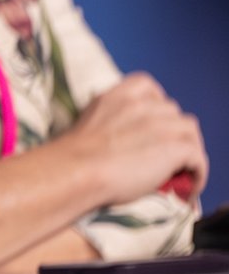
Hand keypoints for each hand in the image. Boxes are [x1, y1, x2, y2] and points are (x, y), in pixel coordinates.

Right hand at [63, 72, 207, 204]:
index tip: (150, 123)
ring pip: (190, 132)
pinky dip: (197, 173)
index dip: (154, 105)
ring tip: (178, 170)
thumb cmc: (73, 156)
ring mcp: (161, 124)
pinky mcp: (175, 147)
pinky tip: (187, 187)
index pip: (148, 86)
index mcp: (116, 95)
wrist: (76, 170)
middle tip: (161, 153)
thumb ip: (109, 119)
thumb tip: (119, 137)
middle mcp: (142, 105)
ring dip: (186, 150)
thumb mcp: (87, 122)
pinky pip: (199, 158)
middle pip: (172, 112)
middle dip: (170, 130)